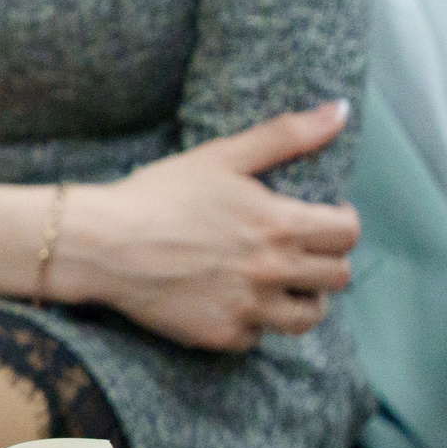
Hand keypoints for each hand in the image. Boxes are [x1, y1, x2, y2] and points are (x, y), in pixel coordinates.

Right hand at [59, 102, 359, 351]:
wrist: (99, 244)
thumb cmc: (157, 195)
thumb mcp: (220, 157)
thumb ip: (285, 135)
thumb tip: (340, 110)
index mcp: (279, 224)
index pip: (347, 233)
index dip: (341, 222)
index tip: (321, 217)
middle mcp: (273, 271)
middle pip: (337, 277)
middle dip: (324, 260)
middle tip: (296, 249)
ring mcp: (250, 308)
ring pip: (309, 316)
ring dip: (301, 298)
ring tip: (278, 283)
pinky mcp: (223, 335)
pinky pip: (259, 337)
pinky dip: (252, 321)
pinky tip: (230, 299)